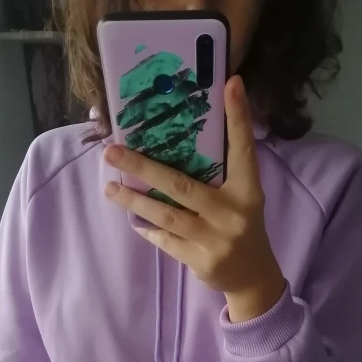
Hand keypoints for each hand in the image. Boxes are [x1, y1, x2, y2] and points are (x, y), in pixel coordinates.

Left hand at [103, 76, 284, 322]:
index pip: (242, 150)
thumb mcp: (243, 198)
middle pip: (181, 185)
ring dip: (134, 201)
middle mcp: (232, 213)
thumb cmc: (242, 227)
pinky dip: (148, 229)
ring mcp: (214, 240)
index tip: (230, 84)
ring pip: (166, 215)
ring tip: (109, 188)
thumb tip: (179, 142)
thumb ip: (222, 174)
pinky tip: (134, 218)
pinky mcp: (199, 260)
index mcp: (248, 192)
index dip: (238, 117)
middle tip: (112, 151)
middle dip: (143, 167)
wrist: (252, 277)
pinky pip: (166, 240)